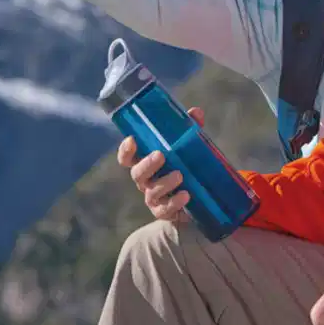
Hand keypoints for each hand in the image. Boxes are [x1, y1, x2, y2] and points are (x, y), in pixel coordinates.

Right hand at [118, 106, 205, 222]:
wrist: (197, 200)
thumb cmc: (186, 166)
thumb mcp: (188, 146)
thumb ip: (190, 129)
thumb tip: (196, 112)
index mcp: (145, 163)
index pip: (128, 157)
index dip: (126, 150)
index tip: (132, 140)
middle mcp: (145, 181)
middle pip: (137, 174)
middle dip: (147, 164)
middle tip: (160, 155)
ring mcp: (153, 198)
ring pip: (152, 192)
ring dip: (164, 183)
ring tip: (180, 175)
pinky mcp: (165, 212)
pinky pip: (166, 209)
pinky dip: (175, 202)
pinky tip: (186, 195)